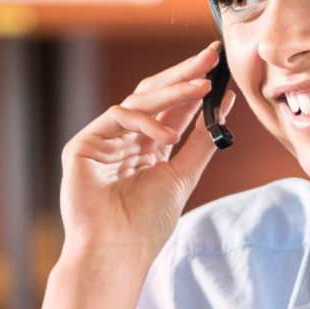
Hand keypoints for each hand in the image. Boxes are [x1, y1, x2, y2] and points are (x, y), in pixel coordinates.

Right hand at [37, 41, 234, 308]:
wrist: (116, 253)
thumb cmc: (146, 225)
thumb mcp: (182, 177)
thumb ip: (200, 140)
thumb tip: (225, 103)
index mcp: (148, 147)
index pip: (173, 107)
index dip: (194, 85)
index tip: (218, 64)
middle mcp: (126, 139)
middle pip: (155, 95)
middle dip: (183, 74)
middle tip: (210, 55)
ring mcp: (104, 140)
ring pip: (138, 100)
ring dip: (172, 90)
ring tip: (202, 86)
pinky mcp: (84, 145)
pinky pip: (117, 117)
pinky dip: (145, 121)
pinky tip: (167, 136)